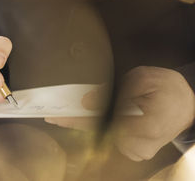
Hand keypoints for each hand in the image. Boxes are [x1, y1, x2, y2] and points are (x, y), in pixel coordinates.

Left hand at [45, 66, 194, 160]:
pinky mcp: (134, 151)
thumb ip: (114, 91)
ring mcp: (137, 151)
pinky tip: (76, 120)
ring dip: (80, 126)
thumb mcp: (141, 79)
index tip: (57, 115)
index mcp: (148, 122)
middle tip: (50, 115)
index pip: (104, 122)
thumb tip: (86, 101)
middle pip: (98, 134)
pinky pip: (107, 139)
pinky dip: (92, 128)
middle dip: (72, 123)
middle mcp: (140, 143)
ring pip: (101, 138)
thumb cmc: (166, 88)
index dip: (78, 119)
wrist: (185, 105)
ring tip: (58, 116)